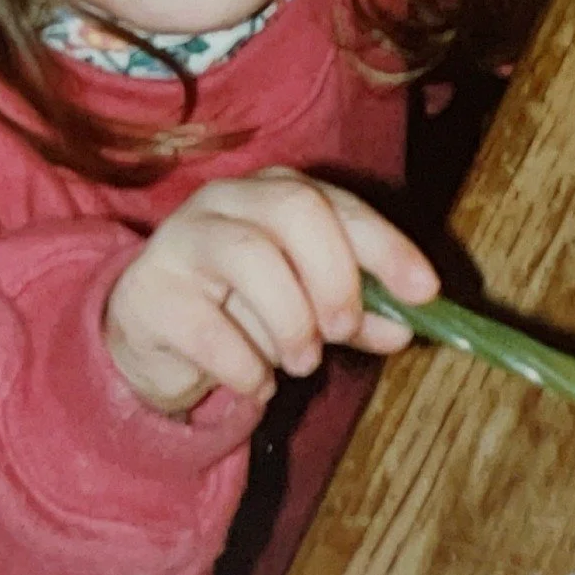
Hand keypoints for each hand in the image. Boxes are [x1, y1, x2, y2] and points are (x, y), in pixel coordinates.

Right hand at [104, 167, 438, 415]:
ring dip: (291, 323)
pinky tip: (257, 382)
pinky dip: (246, 366)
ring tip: (302, 362)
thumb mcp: (309, 309)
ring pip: (251, 258)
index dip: (386, 246)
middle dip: (334, 277)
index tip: (424, 291)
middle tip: (343, 331)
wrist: (151, 335)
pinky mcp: (149, 290)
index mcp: (275, 192)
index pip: (339, 205)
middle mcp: (228, 199)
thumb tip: (406, 329)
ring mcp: (182, 238)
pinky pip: (207, 328)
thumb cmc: (241, 309)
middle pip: (294, 210)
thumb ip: (356, 313)